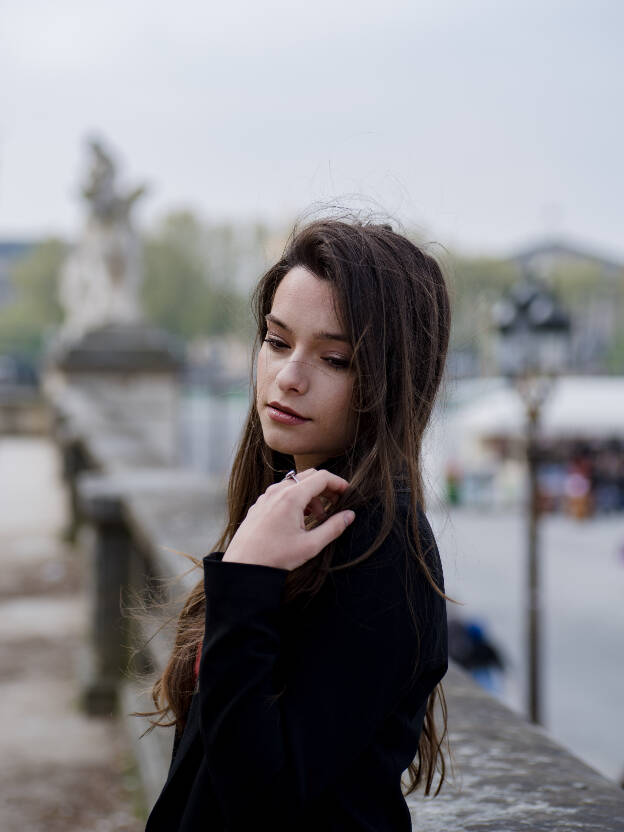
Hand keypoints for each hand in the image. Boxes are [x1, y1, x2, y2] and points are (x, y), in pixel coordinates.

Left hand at [222, 468, 354, 570]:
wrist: (242, 566)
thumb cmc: (275, 557)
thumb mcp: (310, 546)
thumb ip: (333, 528)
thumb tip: (350, 515)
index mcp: (291, 497)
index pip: (322, 477)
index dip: (338, 483)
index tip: (348, 493)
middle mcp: (277, 491)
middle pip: (309, 476)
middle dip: (325, 487)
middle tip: (336, 503)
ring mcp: (266, 496)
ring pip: (295, 484)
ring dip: (311, 495)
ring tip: (318, 517)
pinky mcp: (259, 504)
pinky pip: (282, 492)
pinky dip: (296, 499)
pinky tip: (299, 519)